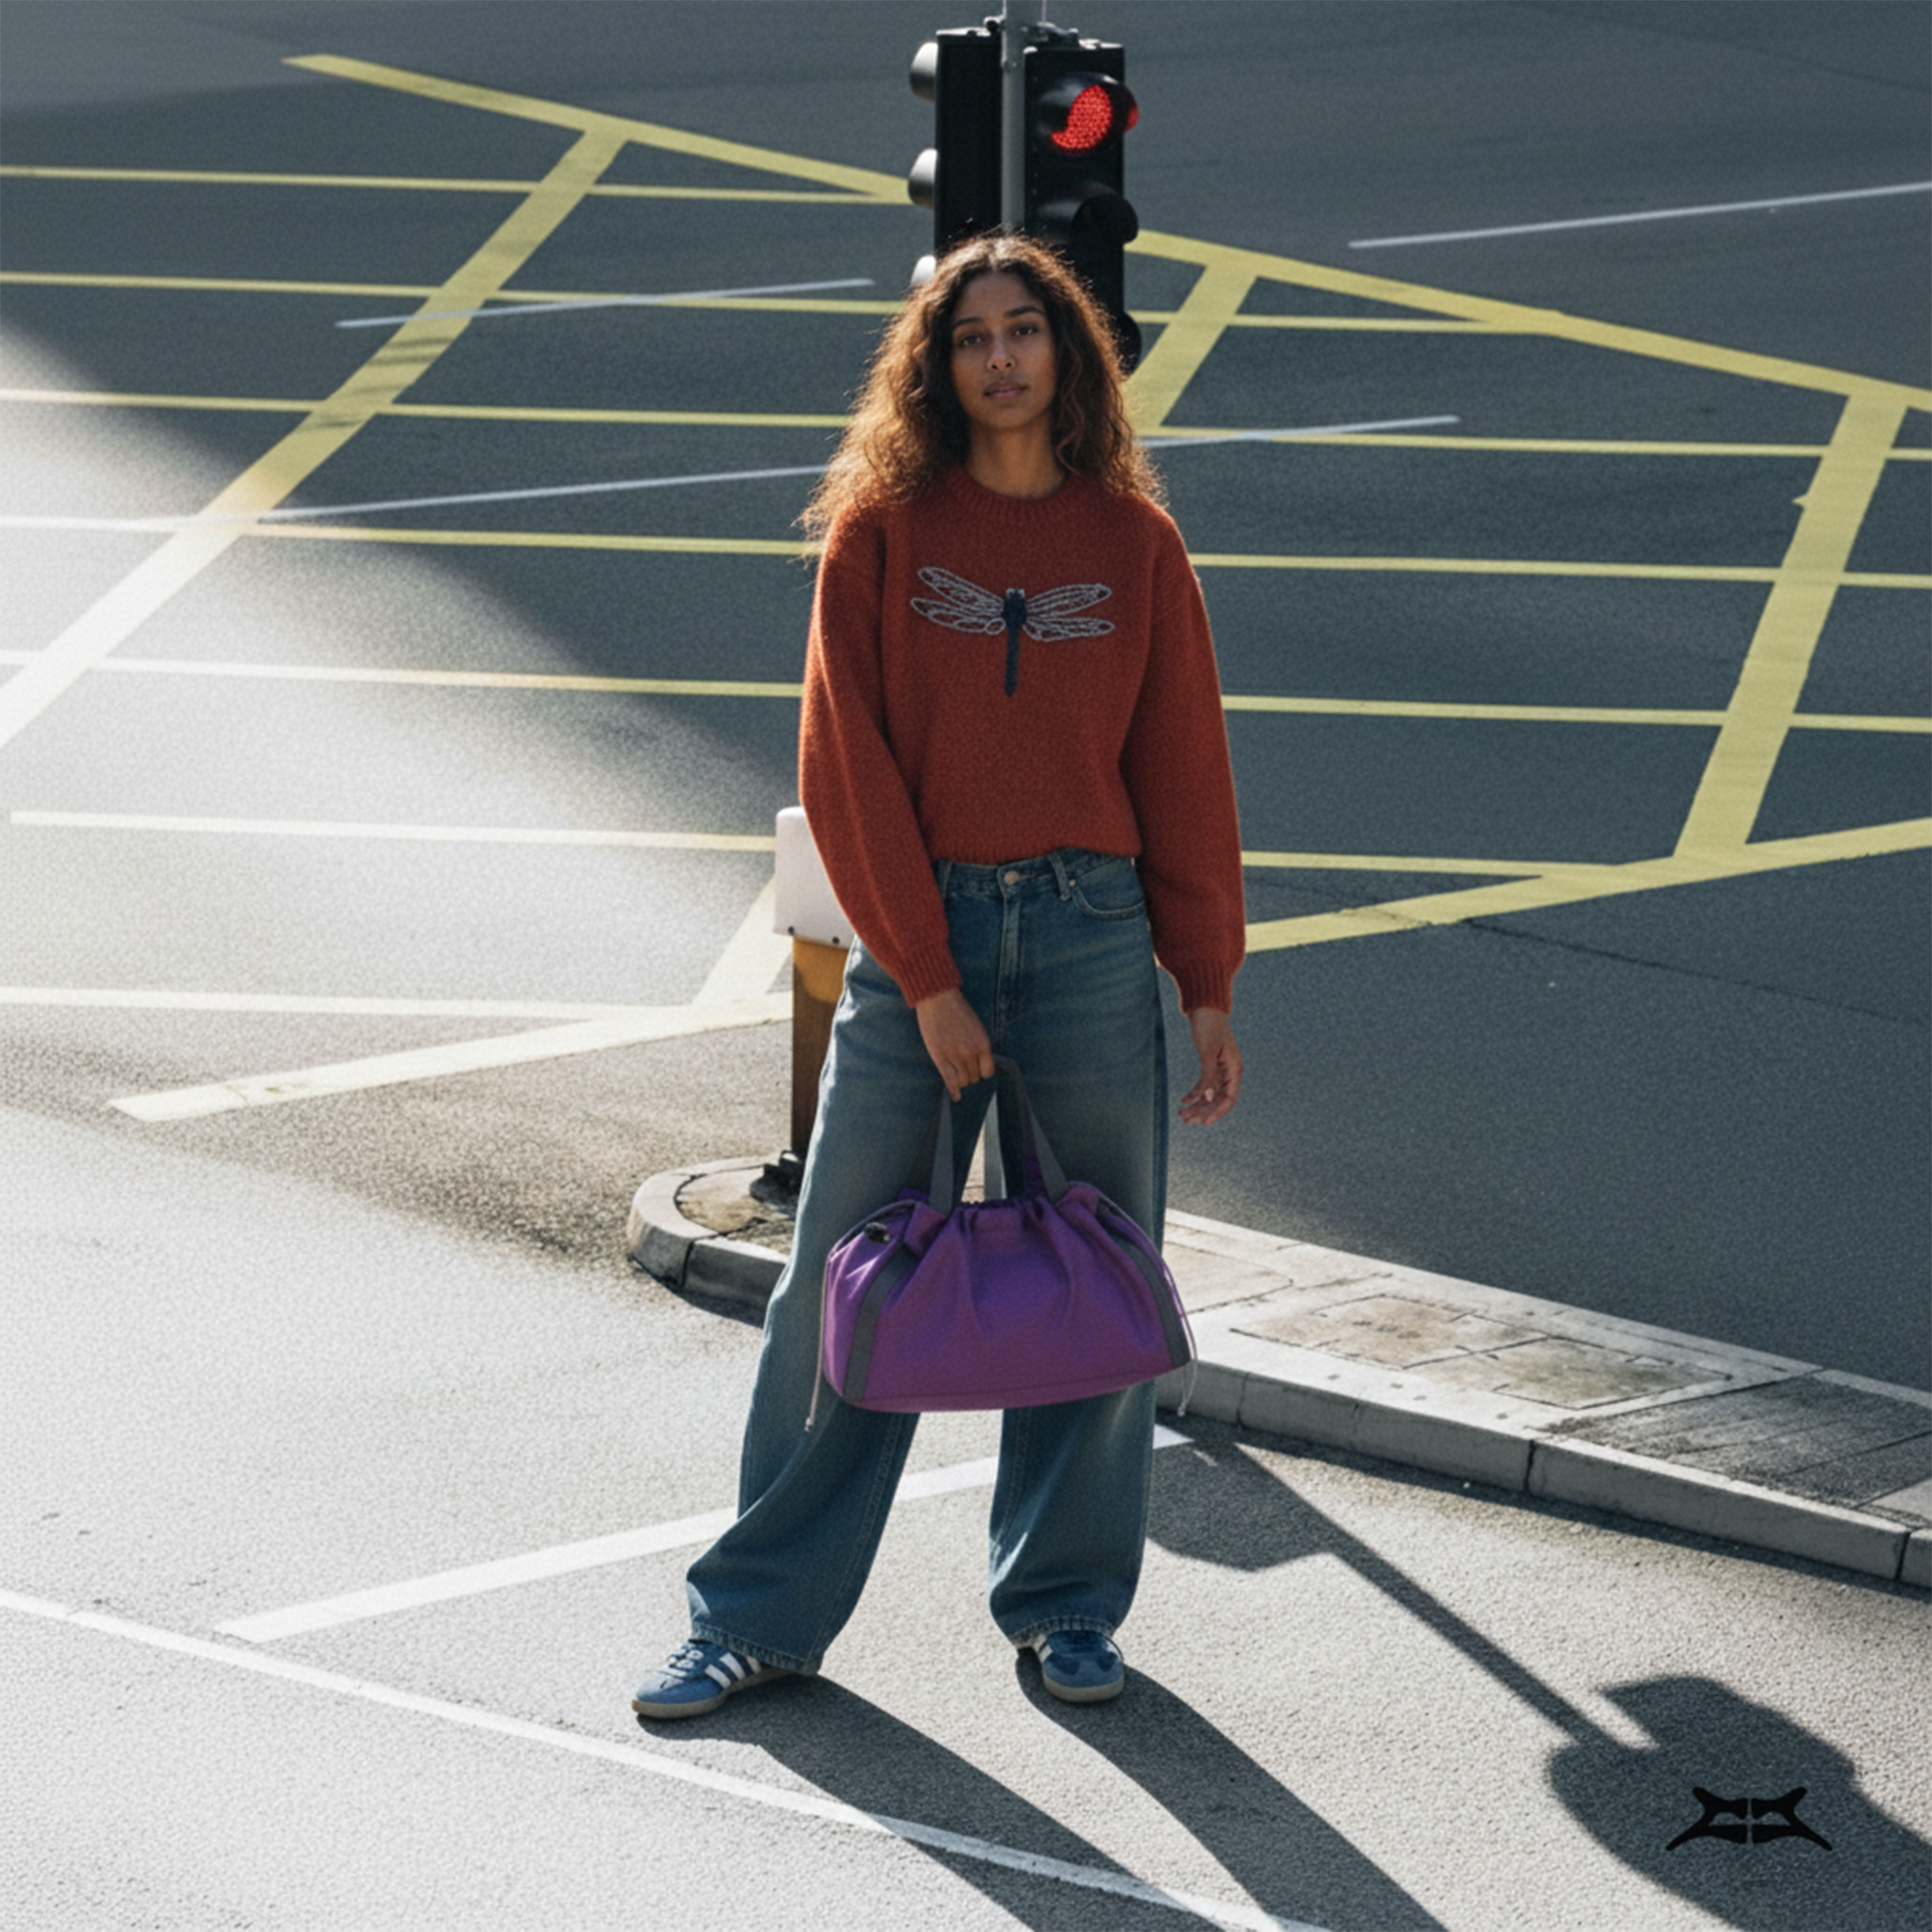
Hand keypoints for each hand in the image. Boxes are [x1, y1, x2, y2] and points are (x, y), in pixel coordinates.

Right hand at [915, 988, 995, 1101]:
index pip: (988, 1071)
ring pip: (963, 1081)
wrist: (938, 999)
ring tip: (958, 1076)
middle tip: (965, 1070)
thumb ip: (977, 1044)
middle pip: (975, 1078)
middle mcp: (970, 1053)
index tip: (979, 1070)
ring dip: (961, 1080)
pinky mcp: (940, 1058)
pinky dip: (954, 1091)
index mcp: (982, 1044)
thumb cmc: (957, 1009)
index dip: (983, 1072)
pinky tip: (956, 1097)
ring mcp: (955, 1057)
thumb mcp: (975, 1026)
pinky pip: (950, 1081)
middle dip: (971, 1075)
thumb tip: (978, 1059)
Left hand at [1179, 1007, 1241, 1124]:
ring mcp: (1221, 1068)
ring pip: (1211, 1093)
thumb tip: (1207, 1097)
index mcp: (1234, 1068)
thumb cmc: (1208, 1026)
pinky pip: (1205, 1084)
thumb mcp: (1207, 1051)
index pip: (1230, 1098)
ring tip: (1182, 1114)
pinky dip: (1195, 1093)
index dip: (1218, 1112)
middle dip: (1203, 1111)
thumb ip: (1208, 1075)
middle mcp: (1230, 1071)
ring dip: (1198, 1105)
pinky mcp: (1211, 1064)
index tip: (1203, 1123)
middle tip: (1185, 1120)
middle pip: (1218, 1099)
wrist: (1204, 1007)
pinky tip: (1184, 1100)